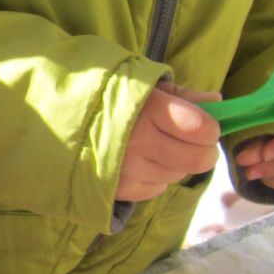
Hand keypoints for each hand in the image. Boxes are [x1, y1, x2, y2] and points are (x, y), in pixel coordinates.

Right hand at [116, 82, 221, 202]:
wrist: (55, 119)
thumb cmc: (105, 96)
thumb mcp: (142, 84)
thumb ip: (182, 95)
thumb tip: (217, 101)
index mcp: (148, 108)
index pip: (201, 128)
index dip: (211, 127)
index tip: (205, 124)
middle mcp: (140, 141)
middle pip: (197, 159)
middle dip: (204, 151)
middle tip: (195, 142)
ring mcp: (129, 168)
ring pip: (178, 174)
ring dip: (178, 163)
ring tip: (159, 147)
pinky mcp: (119, 189)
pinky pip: (157, 188)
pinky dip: (157, 177)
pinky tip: (142, 161)